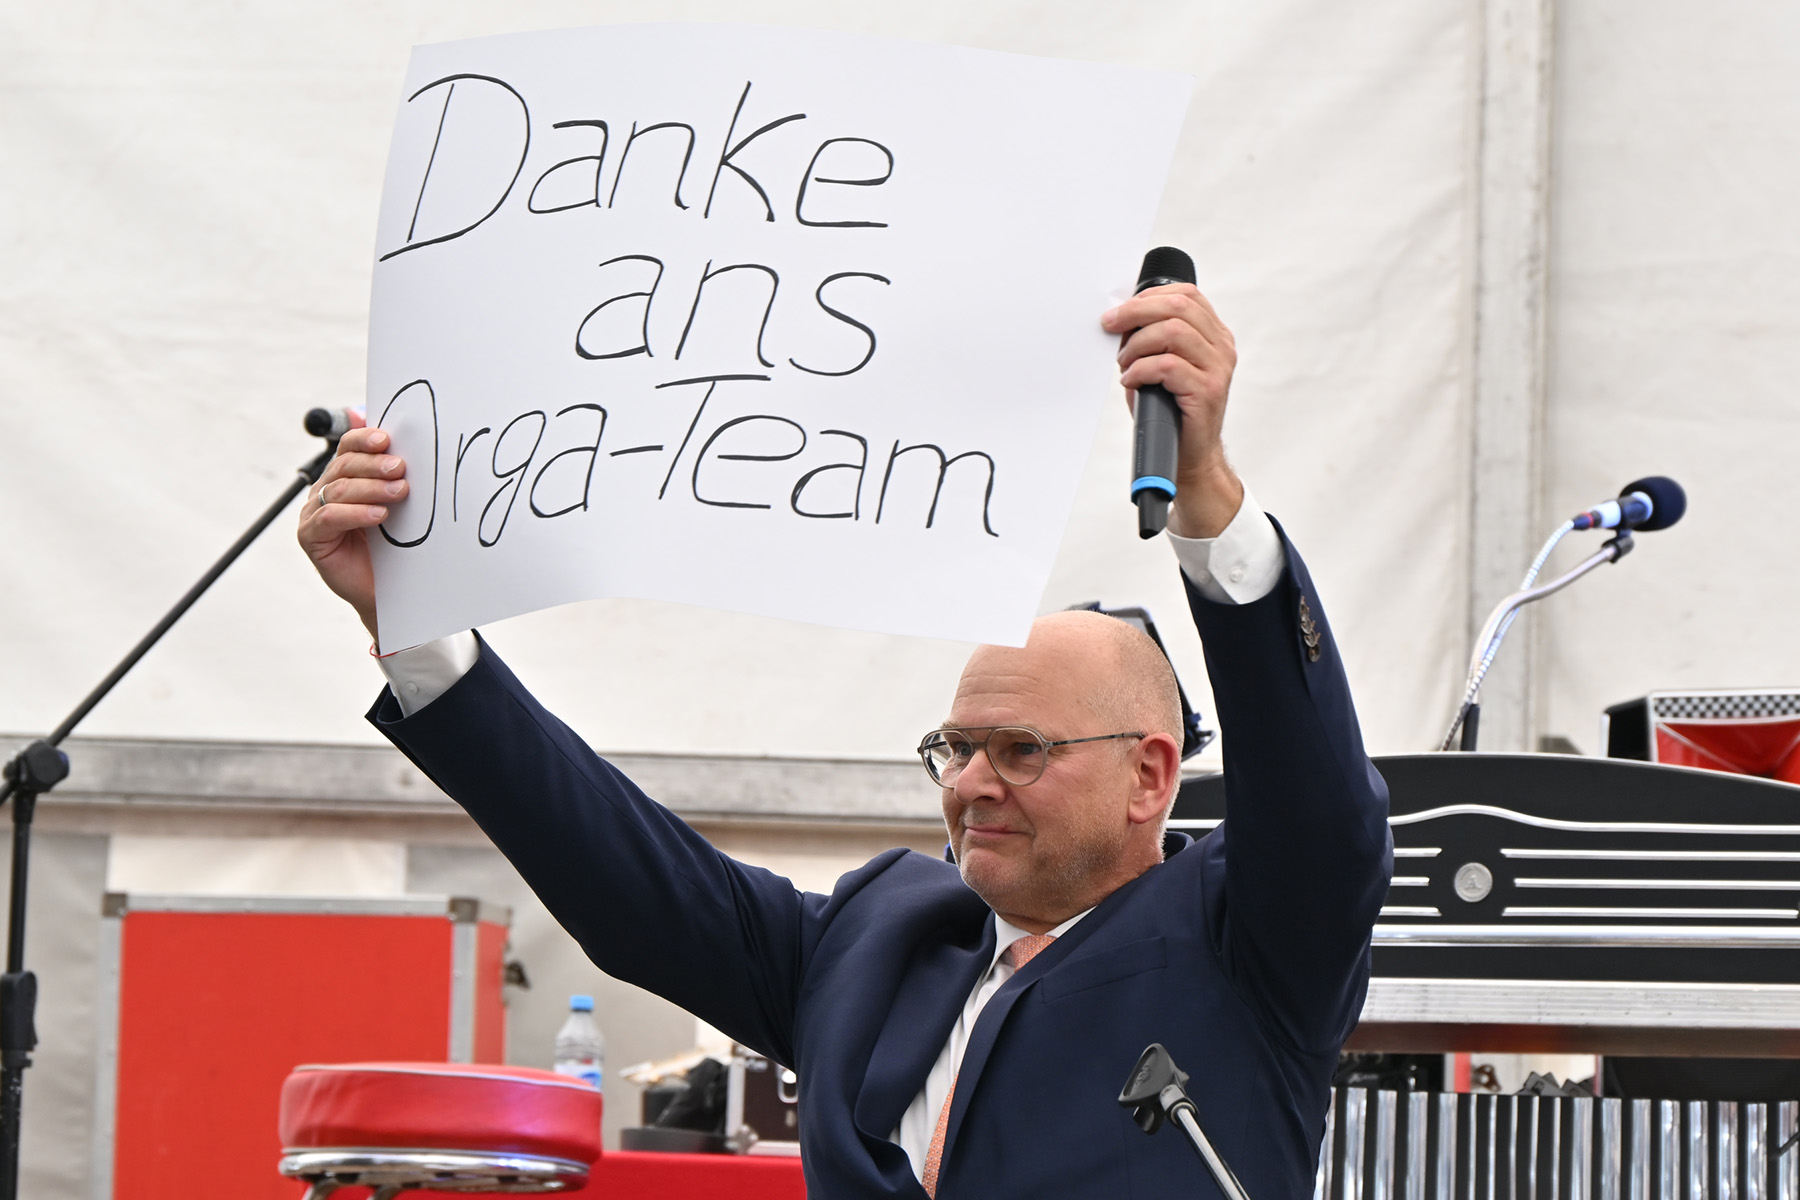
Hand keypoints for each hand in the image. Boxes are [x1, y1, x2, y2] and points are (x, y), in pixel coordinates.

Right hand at [296, 412, 407, 643]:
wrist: (388, 589)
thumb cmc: (393, 544)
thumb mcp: (397, 505)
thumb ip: (394, 478)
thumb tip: (406, 449)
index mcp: (343, 476)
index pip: (348, 448)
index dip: (363, 440)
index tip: (386, 439)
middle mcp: (324, 491)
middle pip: (344, 466)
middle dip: (373, 465)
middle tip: (400, 468)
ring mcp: (313, 513)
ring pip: (339, 490)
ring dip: (371, 488)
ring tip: (399, 491)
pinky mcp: (310, 537)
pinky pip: (329, 518)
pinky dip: (355, 514)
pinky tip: (378, 515)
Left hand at [1102, 283, 1243, 537]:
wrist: (1189, 456)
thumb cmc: (1171, 411)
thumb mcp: (1160, 367)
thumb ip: (1150, 339)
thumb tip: (1117, 320)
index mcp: (1213, 335)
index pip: (1187, 295)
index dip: (1148, 297)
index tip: (1119, 312)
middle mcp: (1221, 348)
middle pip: (1179, 307)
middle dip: (1136, 312)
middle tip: (1110, 326)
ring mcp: (1218, 368)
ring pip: (1173, 332)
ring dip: (1137, 345)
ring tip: (1124, 363)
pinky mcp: (1207, 391)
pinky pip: (1168, 366)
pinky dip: (1141, 370)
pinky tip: (1131, 381)